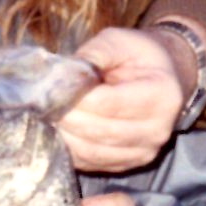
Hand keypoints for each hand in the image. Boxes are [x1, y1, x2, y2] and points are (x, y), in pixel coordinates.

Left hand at [57, 27, 186, 172]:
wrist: (166, 77)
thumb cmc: (139, 55)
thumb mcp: (119, 41)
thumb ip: (94, 53)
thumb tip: (61, 73)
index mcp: (161, 95)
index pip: (110, 103)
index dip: (77, 98)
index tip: (50, 89)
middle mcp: (157, 129)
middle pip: (101, 131)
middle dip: (66, 118)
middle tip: (40, 105)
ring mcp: (145, 151)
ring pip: (94, 152)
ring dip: (64, 136)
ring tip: (44, 117)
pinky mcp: (129, 164)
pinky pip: (93, 163)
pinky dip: (70, 150)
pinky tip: (56, 132)